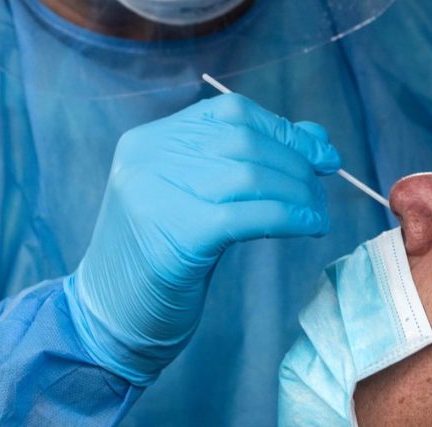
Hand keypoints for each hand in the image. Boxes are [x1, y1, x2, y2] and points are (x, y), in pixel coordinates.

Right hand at [64, 94, 340, 384]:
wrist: (110, 319)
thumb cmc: (162, 255)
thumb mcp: (197, 196)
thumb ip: (246, 159)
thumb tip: (315, 136)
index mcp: (149, 139)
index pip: (230, 113)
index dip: (283, 130)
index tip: (322, 154)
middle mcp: (147, 157)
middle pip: (244, 141)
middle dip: (296, 164)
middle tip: (321, 191)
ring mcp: (154, 194)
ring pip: (249, 175)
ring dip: (298, 193)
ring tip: (318, 213)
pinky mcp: (173, 237)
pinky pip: (247, 215)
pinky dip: (289, 217)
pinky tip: (310, 226)